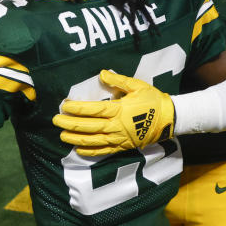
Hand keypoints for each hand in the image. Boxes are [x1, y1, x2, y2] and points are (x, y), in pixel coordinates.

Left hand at [54, 70, 174, 155]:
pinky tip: (78, 150)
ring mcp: (119, 139)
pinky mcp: (123, 147)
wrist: (170, 119)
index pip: (93, 110)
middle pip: (88, 127)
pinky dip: (90, 152)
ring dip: (75, 139)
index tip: (64, 105)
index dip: (77, 108)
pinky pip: (104, 152)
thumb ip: (118, 80)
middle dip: (70, 124)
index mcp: (119, 110)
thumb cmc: (153, 99)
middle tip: (56, 120)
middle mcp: (117, 126)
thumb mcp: (137, 85)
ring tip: (62, 136)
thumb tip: (101, 74)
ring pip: (93, 141)